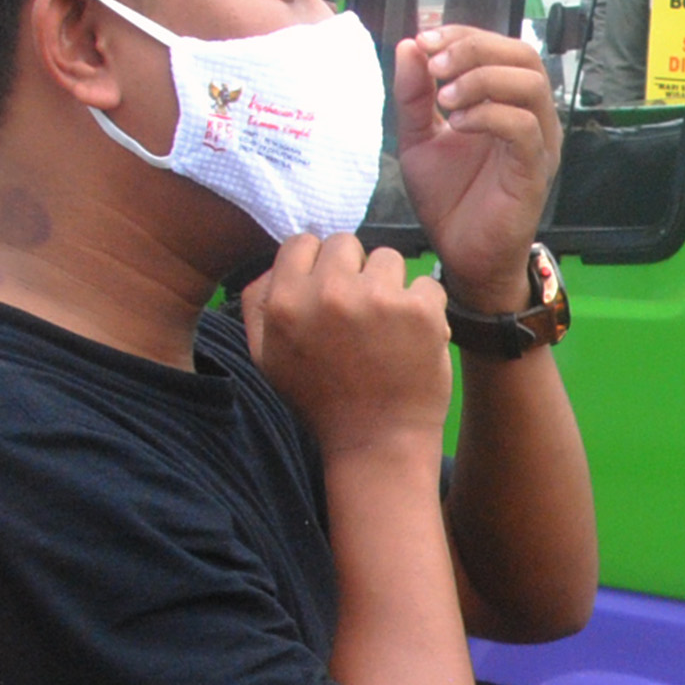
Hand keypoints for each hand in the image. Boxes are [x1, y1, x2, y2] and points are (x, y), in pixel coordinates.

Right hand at [244, 233, 451, 463]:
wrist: (377, 442)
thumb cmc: (322, 401)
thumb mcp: (268, 358)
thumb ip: (258, 305)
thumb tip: (271, 266)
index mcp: (286, 302)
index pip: (302, 242)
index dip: (317, 263)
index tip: (330, 291)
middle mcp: (329, 293)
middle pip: (345, 243)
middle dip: (354, 271)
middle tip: (360, 311)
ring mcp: (377, 299)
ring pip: (387, 258)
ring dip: (390, 286)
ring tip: (387, 326)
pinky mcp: (420, 310)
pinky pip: (426, 282)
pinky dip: (425, 307)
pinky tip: (414, 336)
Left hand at [390, 26, 560, 312]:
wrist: (462, 254)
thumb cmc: (449, 198)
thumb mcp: (419, 138)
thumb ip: (414, 94)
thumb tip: (409, 46)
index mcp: (505, 102)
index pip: (499, 46)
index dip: (462, 34)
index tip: (424, 41)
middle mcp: (531, 116)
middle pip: (523, 55)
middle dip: (474, 49)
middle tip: (435, 65)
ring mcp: (538, 143)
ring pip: (530, 84)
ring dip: (481, 80)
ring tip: (444, 99)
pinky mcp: (535, 170)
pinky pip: (525, 127)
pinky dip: (489, 115)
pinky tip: (457, 125)